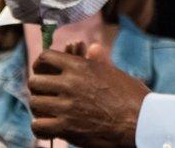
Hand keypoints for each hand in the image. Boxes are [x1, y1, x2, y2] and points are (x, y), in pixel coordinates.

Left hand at [28, 45, 149, 145]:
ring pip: (34, 103)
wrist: (140, 122)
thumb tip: (93, 48)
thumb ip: (99, 61)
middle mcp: (70, 83)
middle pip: (35, 82)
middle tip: (46, 95)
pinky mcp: (66, 127)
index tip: (42, 71)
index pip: (46, 57)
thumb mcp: (115, 73)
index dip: (40, 64)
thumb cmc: (132, 97)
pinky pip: (38, 125)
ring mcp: (67, 106)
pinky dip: (41, 128)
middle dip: (38, 89)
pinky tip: (50, 128)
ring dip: (39, 108)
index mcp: (81, 67)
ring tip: (47, 112)